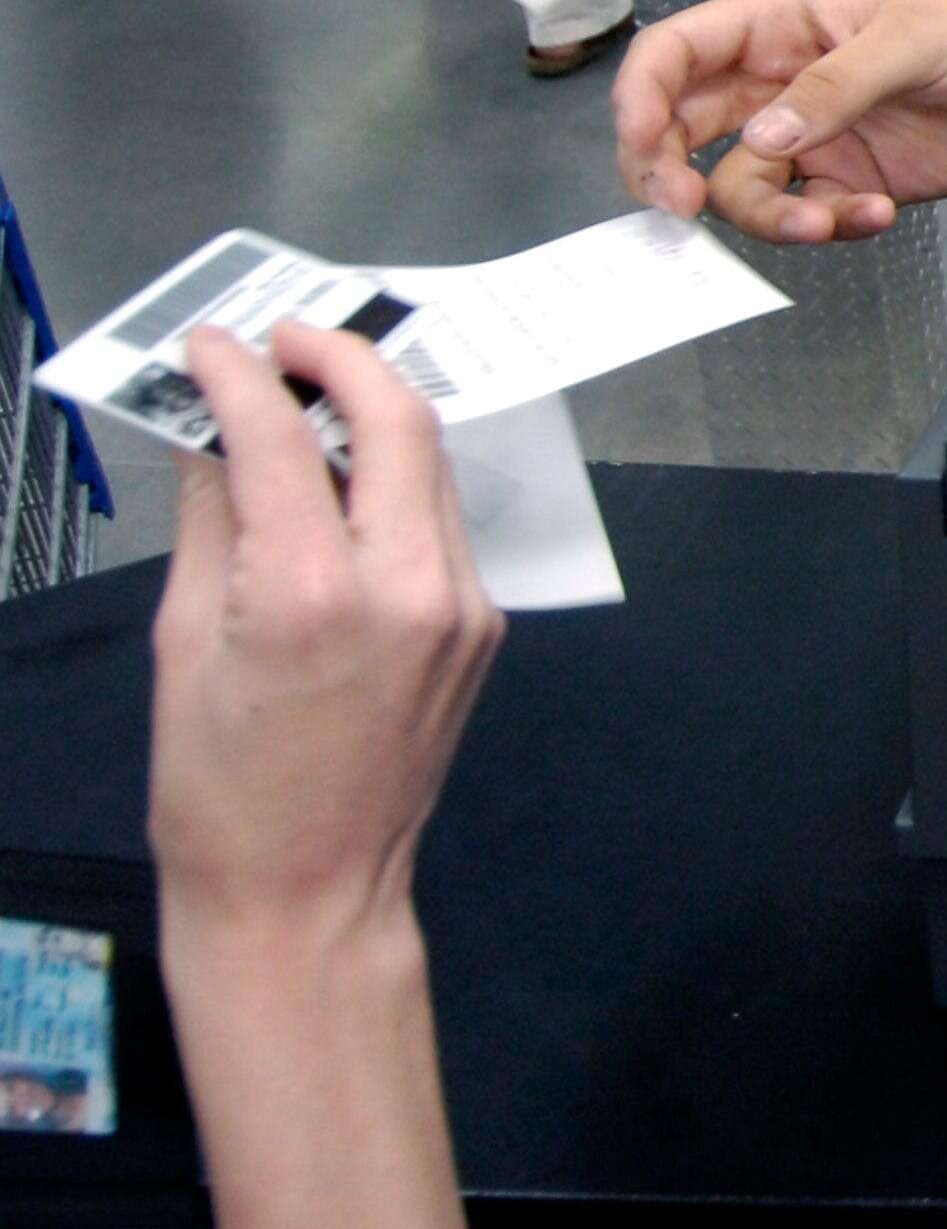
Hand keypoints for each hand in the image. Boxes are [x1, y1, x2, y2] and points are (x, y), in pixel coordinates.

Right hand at [150, 325, 501, 953]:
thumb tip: (211, 430)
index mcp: (314, 593)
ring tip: (307, 390)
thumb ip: (211, 520)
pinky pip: (438, 523)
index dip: (242, 374)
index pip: (283, 438)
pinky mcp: (481, 626)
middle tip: (281, 337)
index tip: (211, 342)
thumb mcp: (183, 642)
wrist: (308, 892)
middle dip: (342, 360)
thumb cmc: (218, 787)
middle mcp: (407, 586)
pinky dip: (394, 482)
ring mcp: (461, 606)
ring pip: (429, 466)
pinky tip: (343, 478)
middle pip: (398, 422)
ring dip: (374, 414)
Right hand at [612, 0, 946, 242]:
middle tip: (686, 209)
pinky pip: (804, 216)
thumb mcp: (908, 42)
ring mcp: (807, 138)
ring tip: (830, 221)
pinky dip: (828, 227)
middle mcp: (774, 83)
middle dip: (669, 173)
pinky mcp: (842, 184)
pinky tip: (877, 216)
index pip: (675, 53)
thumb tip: (762, 139)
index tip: (641, 148)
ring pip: (740, 188)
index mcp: (776, 24)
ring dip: (771, 216)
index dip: (640, 97)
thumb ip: (834, 88)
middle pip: (681, 129)